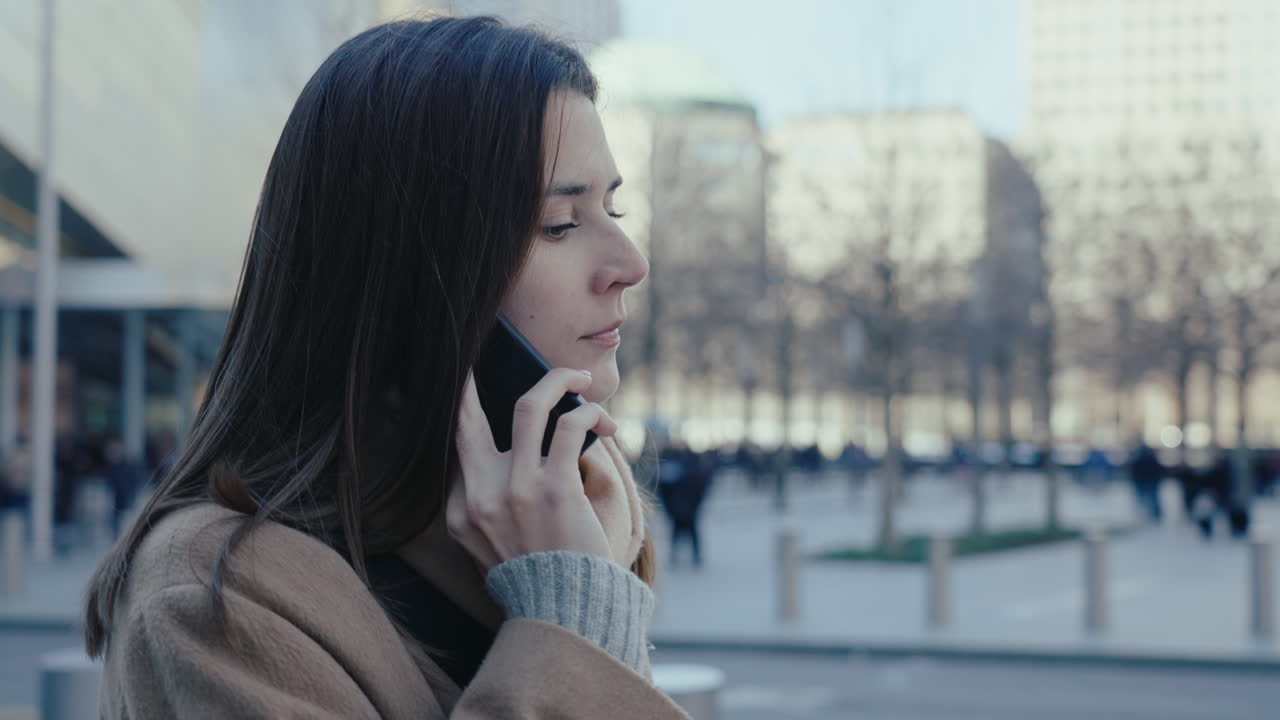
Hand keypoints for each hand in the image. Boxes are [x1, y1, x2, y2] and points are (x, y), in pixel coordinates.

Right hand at [448, 369, 617, 572]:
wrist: (566, 613)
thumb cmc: (539, 576)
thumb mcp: (491, 545)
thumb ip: (489, 502)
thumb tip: (511, 453)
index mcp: (460, 508)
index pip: (455, 443)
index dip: (462, 408)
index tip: (468, 387)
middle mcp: (481, 494)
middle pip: (468, 413)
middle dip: (473, 375)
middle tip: (486, 349)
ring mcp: (517, 488)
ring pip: (528, 406)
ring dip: (557, 382)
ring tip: (578, 378)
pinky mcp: (557, 487)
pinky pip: (571, 426)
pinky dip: (588, 413)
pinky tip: (601, 417)